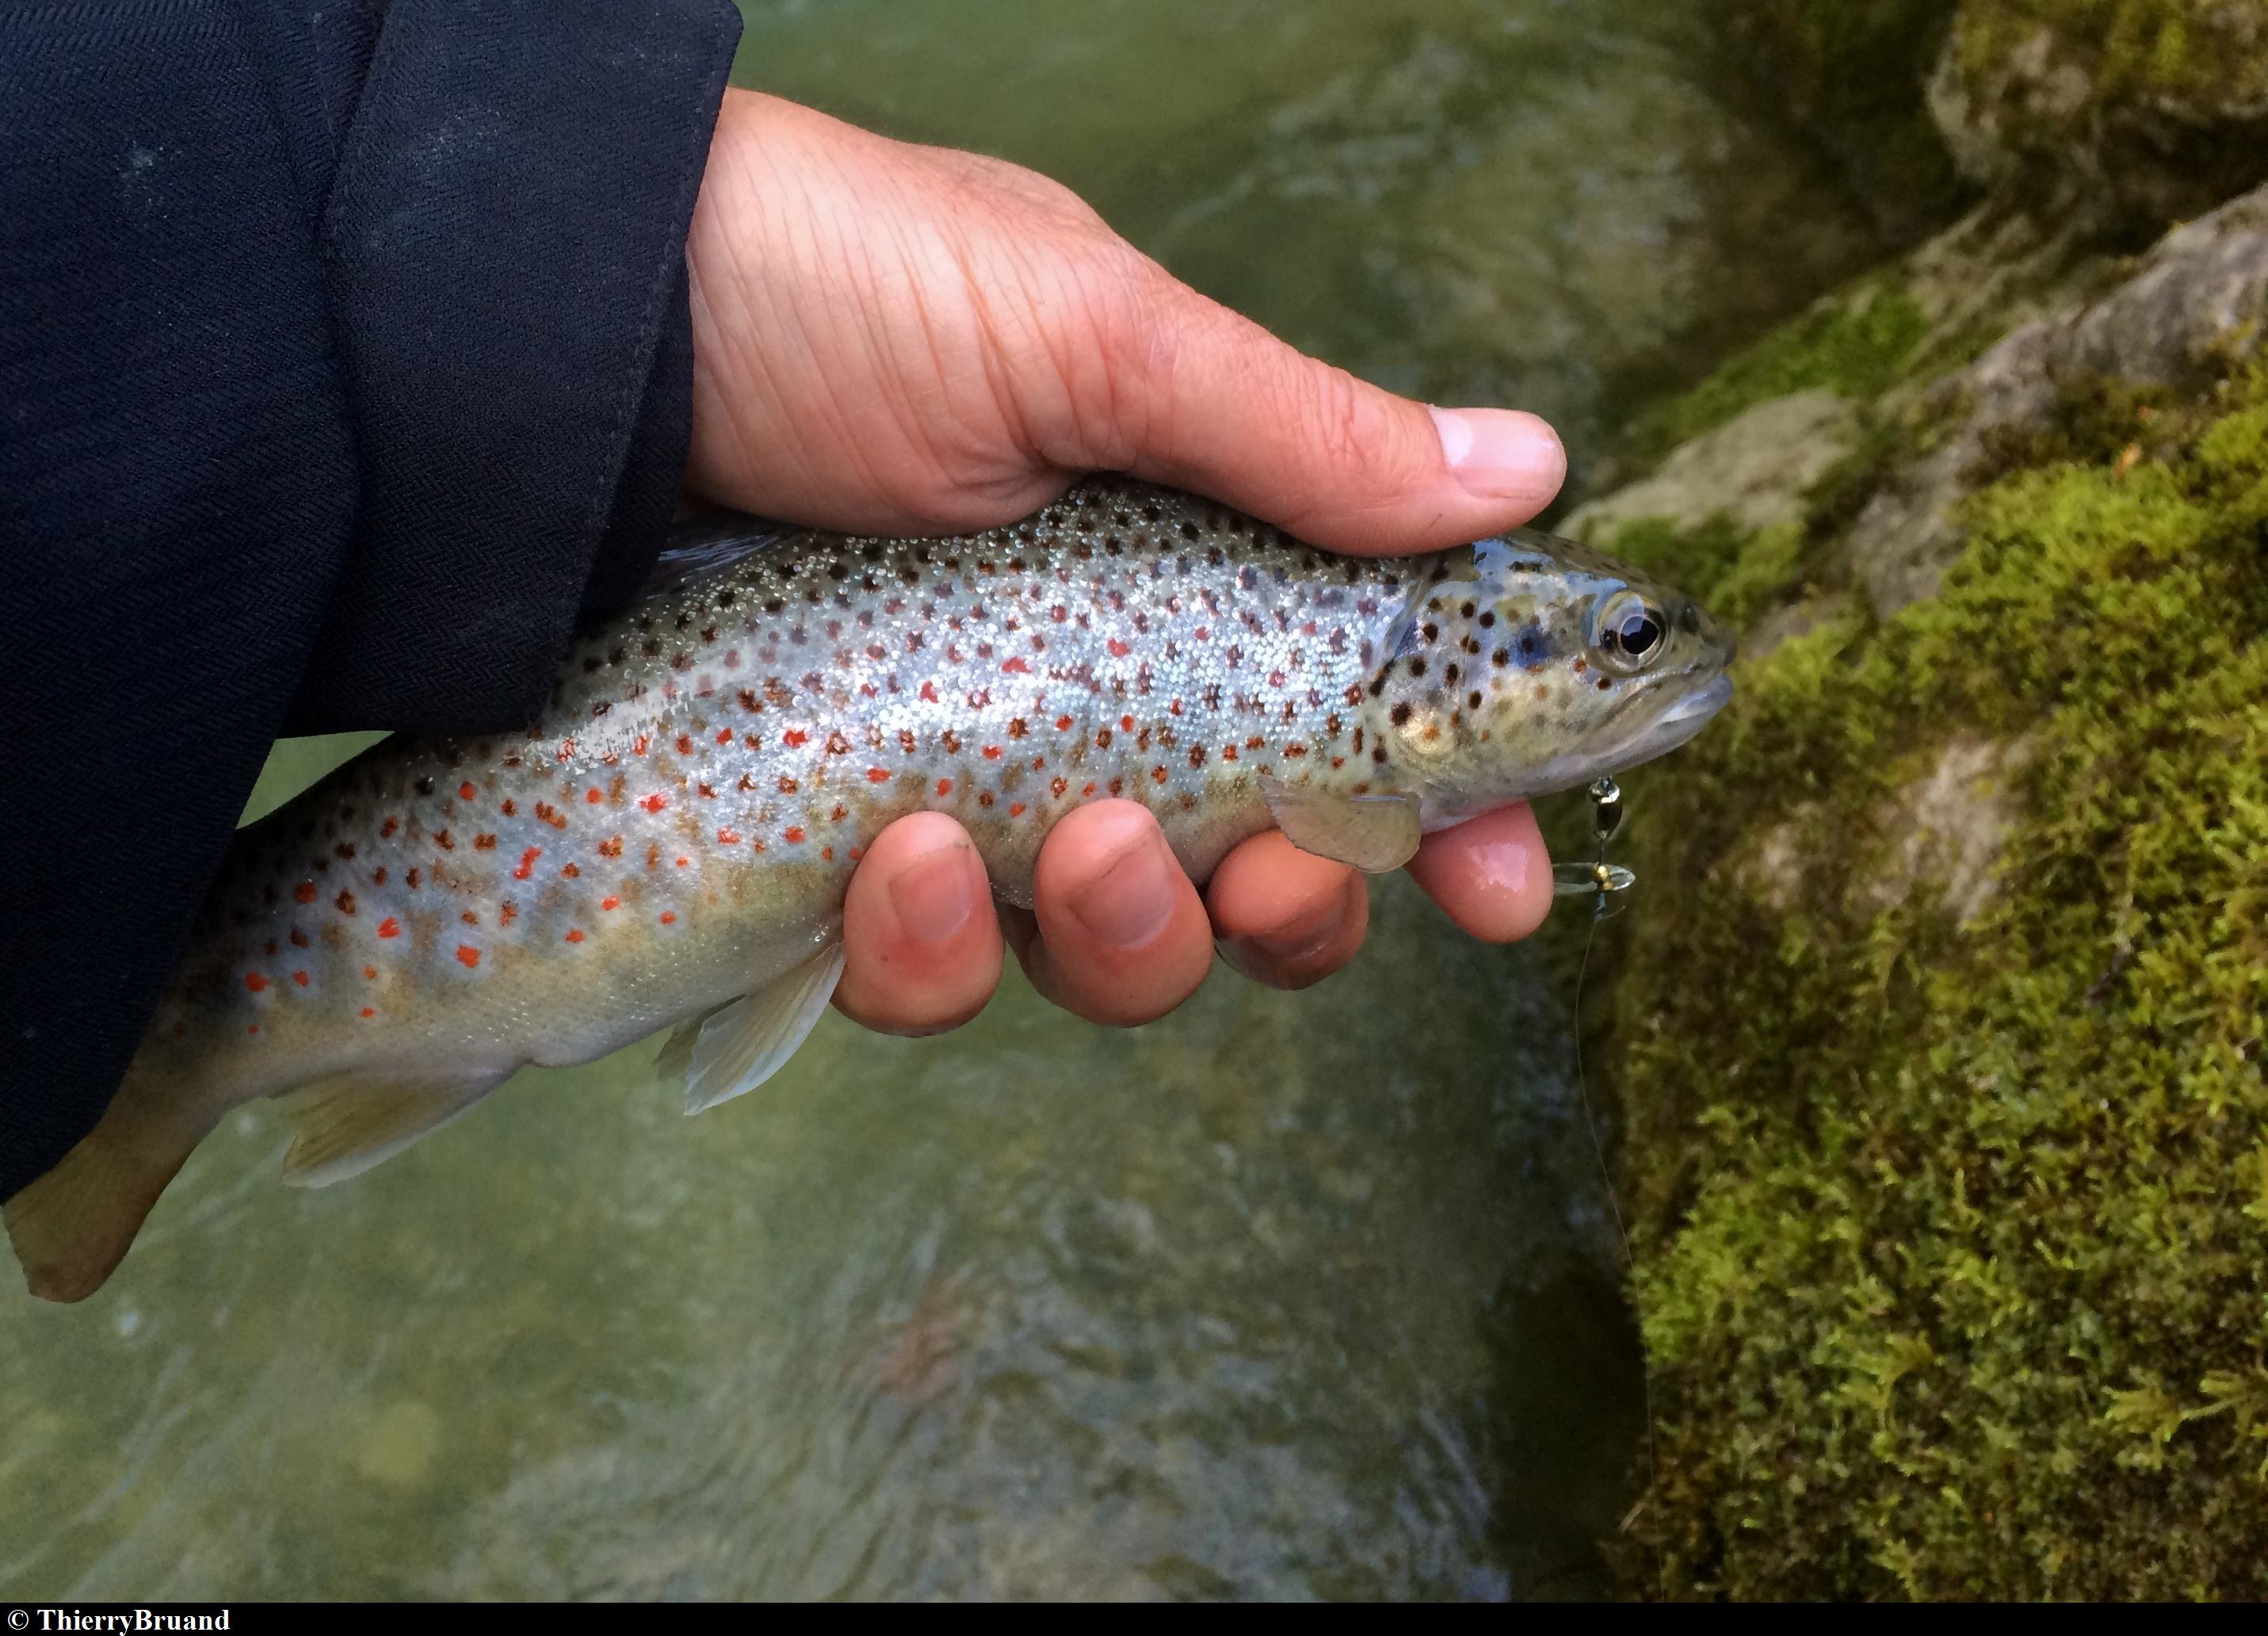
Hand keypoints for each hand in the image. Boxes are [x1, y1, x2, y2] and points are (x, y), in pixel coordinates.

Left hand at [684, 90, 1563, 1031]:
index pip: (1361, 723)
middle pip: (1257, 884)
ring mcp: (973, 785)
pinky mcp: (841, 855)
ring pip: (1105, 956)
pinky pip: (926, 975)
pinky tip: (895, 858)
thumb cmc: (839, 292)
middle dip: (1292, 913)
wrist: (576, 343)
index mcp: (1192, 571)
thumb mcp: (1088, 338)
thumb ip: (1300, 437)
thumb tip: (1526, 469)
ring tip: (1072, 838)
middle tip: (1274, 869)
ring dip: (1125, 938)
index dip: (1450, 823)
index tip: (1506, 888)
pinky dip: (929, 950)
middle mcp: (1099, 694)